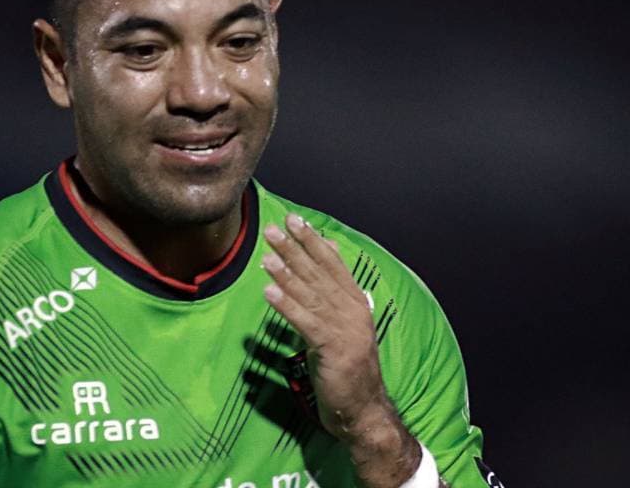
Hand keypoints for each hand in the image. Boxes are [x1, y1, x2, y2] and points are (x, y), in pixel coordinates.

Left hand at [262, 213, 421, 486]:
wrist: (362, 408)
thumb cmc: (348, 367)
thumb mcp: (343, 325)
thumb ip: (335, 293)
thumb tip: (330, 257)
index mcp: (355, 302)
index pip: (333, 264)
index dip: (313, 241)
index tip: (295, 220)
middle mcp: (352, 310)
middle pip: (320, 274)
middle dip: (295, 250)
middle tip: (275, 230)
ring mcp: (344, 328)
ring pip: (311, 295)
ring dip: (287, 274)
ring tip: (267, 256)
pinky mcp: (332, 348)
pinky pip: (305, 322)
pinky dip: (286, 305)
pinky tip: (269, 292)